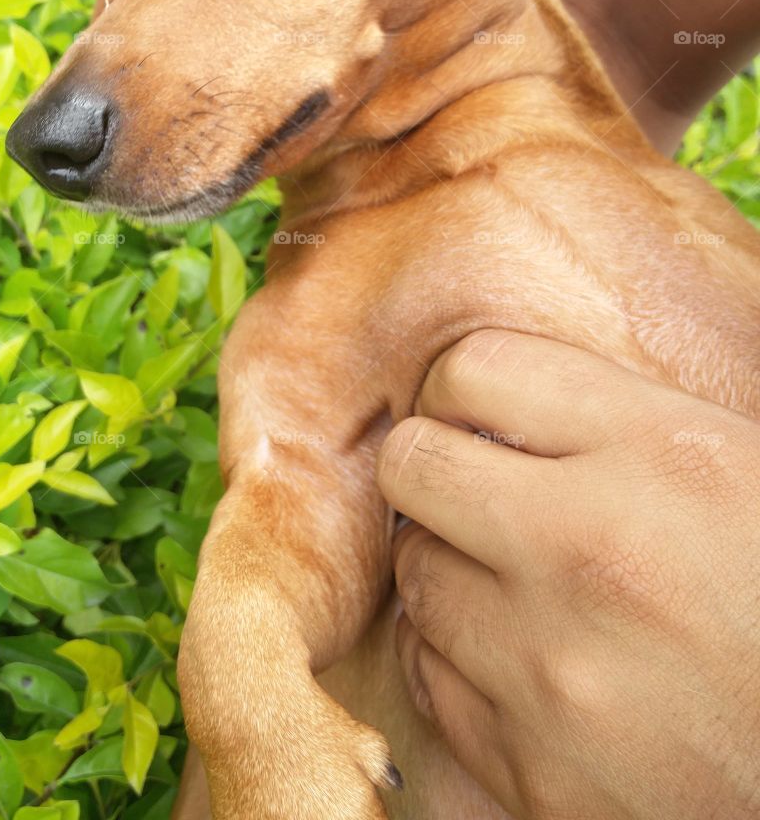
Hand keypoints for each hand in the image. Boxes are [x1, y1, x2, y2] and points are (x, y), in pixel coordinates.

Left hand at [377, 330, 759, 819]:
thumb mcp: (737, 471)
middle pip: (413, 464)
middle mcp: (594, 552)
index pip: (476, 368)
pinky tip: (512, 655)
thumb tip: (498, 405)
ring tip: (508, 581)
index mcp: (664, 456)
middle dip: (432, 467)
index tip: (474, 416)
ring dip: (449, 568)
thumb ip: (616, 424)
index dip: (460, 387)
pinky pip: (428, 677)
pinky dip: (456, 660)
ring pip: (414, 575)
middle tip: (469, 490)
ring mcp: (556, 669)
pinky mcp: (539, 771)